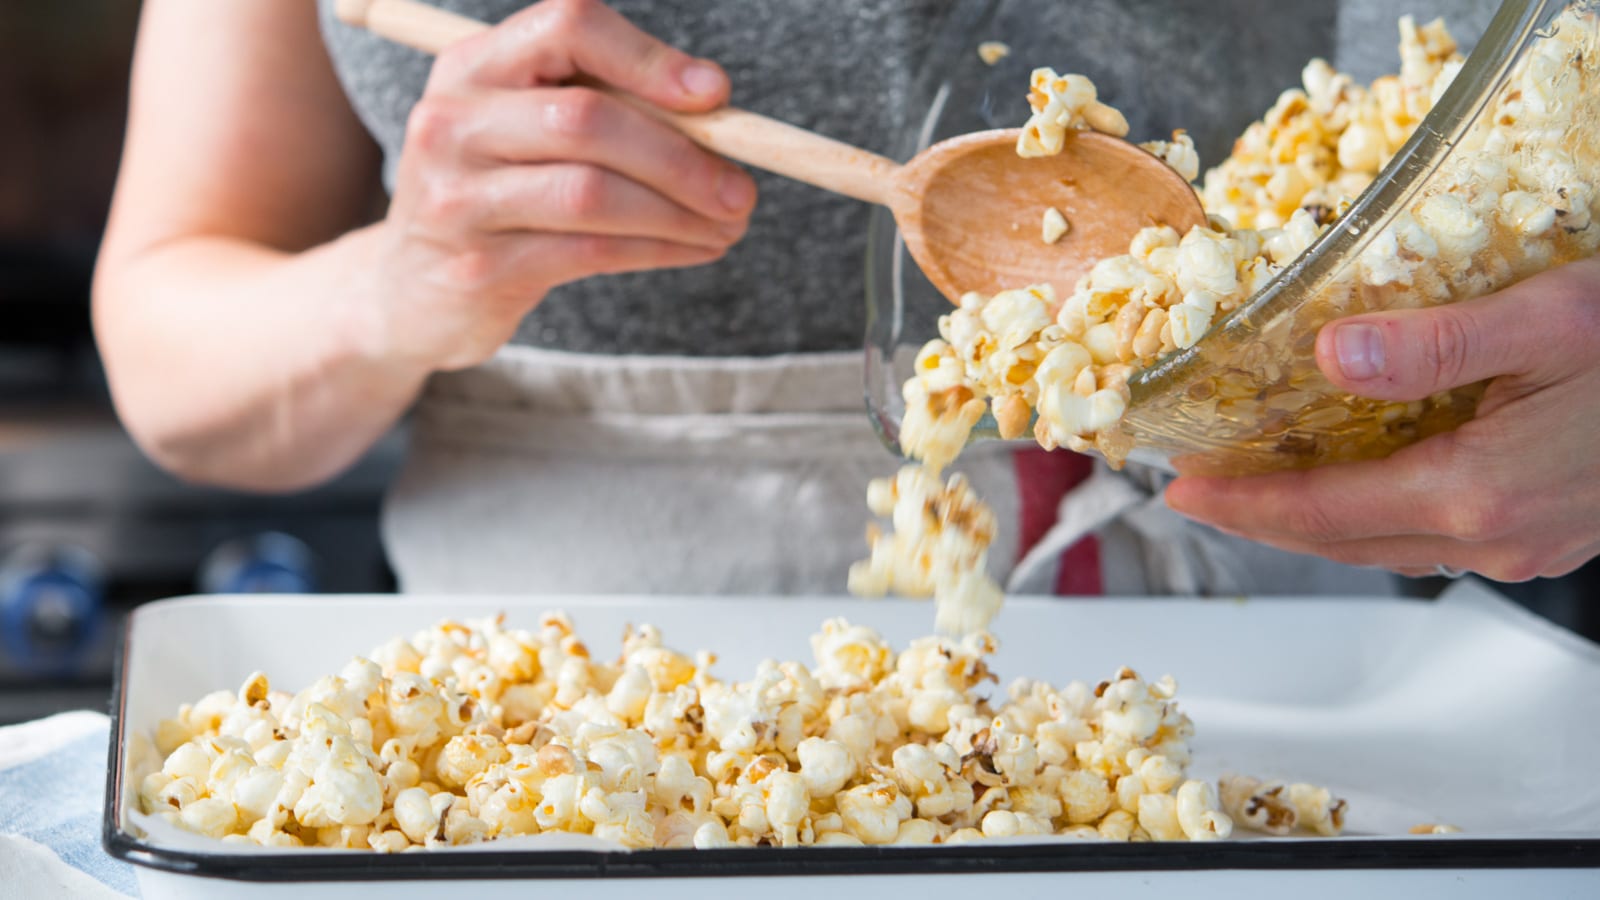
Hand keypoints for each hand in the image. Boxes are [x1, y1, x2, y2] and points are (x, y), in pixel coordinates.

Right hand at [354, 0, 756, 370]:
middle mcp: (453, 121)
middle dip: (682, 155)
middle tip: (743, 189)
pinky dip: (659, 249)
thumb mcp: (532, 131)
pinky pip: (589, 250)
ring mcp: (457, 197)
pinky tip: (694, 249)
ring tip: (730, 225)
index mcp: (473, 65)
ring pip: (592, 192)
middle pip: (589, 118)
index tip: (717, 95)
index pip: (568, 27)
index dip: (649, 57)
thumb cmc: (500, 195)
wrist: (410, 289)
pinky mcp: (477, 267)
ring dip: (680, 211)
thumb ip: (608, 106)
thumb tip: (718, 107)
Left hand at [1166, 256, 1599, 581]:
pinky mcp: (1551, 535)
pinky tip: (1366, 479)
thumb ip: (1431, 345)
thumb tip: (1328, 358)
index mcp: (1476, 491)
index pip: (1321, 513)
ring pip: (1388, 544)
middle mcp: (1494, 536)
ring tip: (1262, 484)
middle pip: (1342, 539)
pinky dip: (1378, 514)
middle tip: (1200, 488)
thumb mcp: (1547, 320)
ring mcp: (1527, 545)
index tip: (1179, 490)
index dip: (1241, 504)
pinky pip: (1435, 536)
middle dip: (1263, 515)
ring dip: (1319, 519)